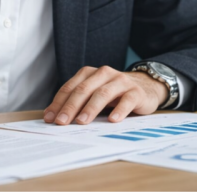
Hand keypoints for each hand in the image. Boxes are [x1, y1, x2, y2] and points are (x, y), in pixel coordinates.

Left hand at [43, 65, 167, 124]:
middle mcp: (104, 74)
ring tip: (82, 122)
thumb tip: (53, 117)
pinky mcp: (136, 92)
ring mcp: (120, 81)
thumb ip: (77, 102)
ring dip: (90, 108)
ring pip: (103, 93)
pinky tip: (112, 120)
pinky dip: (119, 110)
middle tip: (61, 122)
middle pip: (83, 90)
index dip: (58, 103)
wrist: (146, 86)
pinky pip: (126, 100)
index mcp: (89, 73)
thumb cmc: (114, 94)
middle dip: (70, 106)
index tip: (50, 118)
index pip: (70, 88)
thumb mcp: (94, 94)